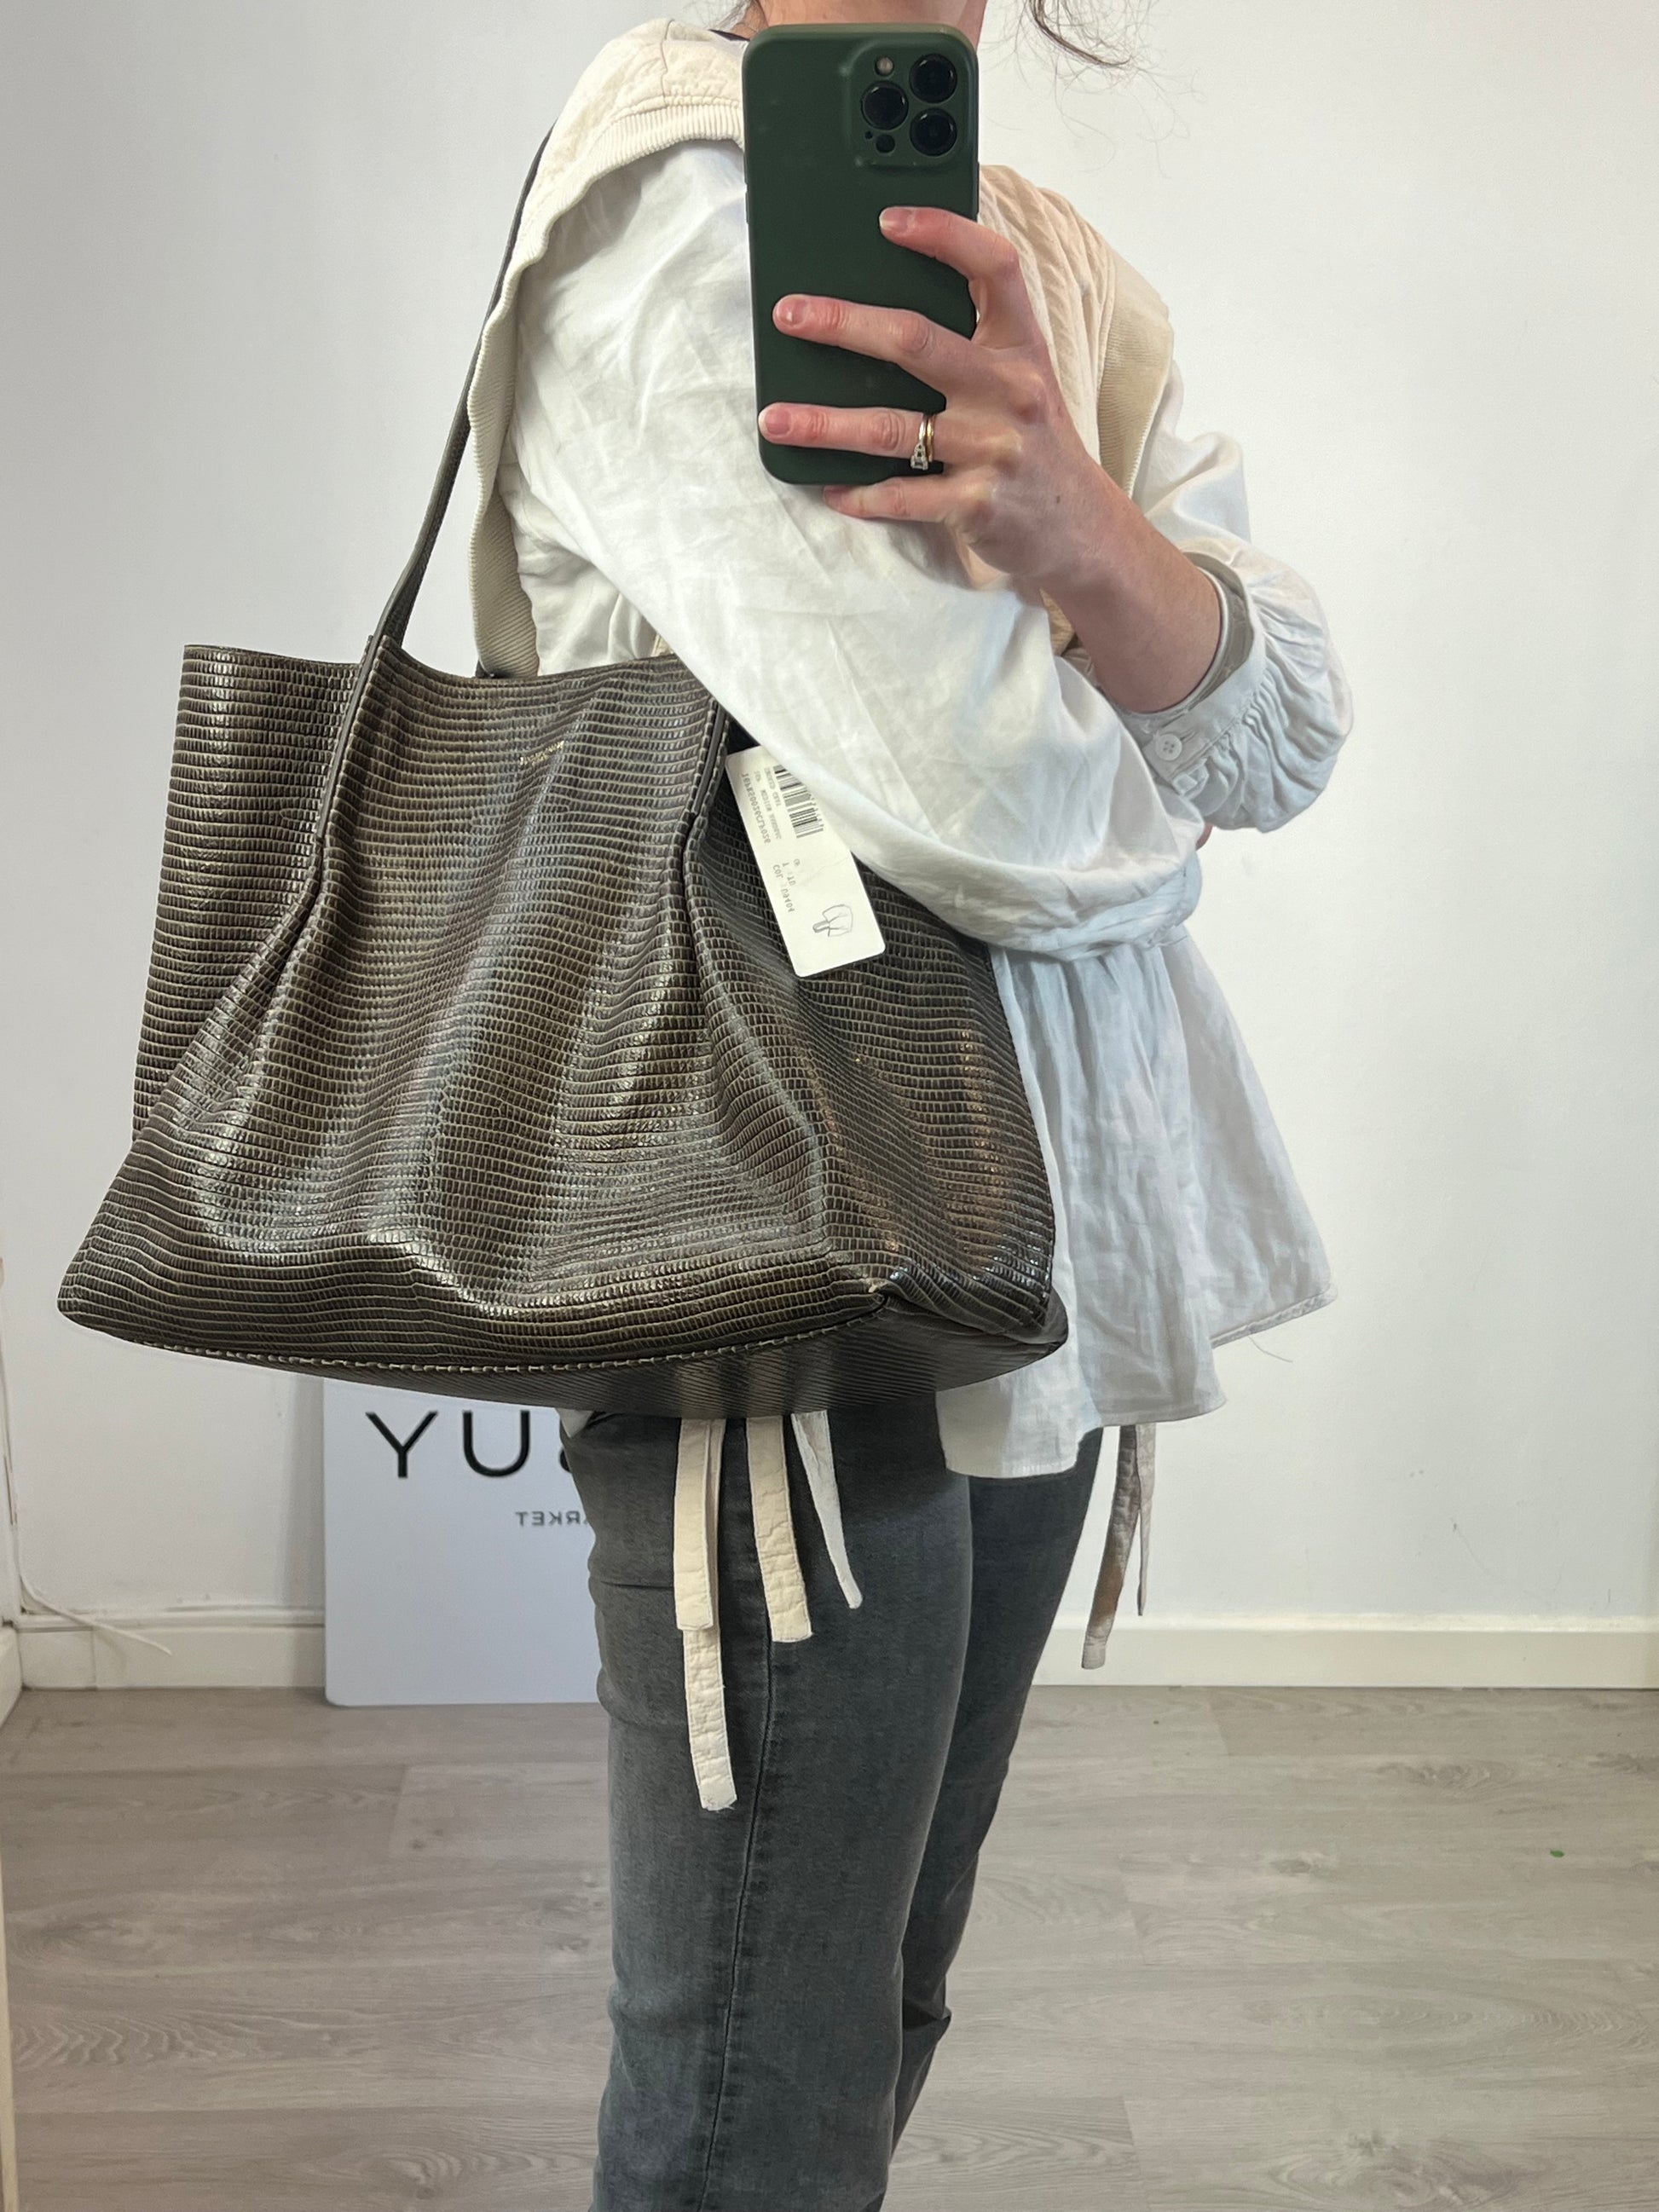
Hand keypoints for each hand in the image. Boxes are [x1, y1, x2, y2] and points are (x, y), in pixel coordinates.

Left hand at [758, 203, 1110, 594]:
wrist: (1081, 529)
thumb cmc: (1033, 444)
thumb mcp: (1021, 382)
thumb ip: (973, 344)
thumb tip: (883, 314)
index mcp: (1022, 346)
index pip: (995, 267)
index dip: (944, 234)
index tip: (888, 219)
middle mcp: (1010, 390)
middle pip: (916, 340)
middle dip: (844, 323)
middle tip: (789, 315)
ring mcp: (994, 449)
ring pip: (892, 428)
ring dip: (824, 424)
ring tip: (775, 418)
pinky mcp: (977, 505)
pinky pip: (902, 497)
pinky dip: (858, 494)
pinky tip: (828, 487)